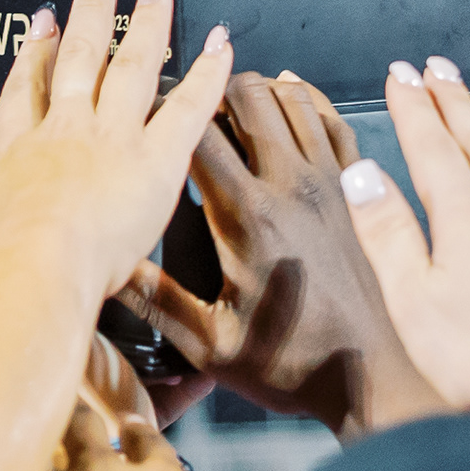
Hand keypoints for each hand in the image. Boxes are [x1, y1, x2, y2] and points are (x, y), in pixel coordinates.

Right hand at [0, 0, 233, 297]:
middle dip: (90, 7)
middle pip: (80, 55)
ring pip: (133, 66)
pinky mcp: (155, 160)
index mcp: (21, 144)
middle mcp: (69, 128)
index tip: (43, 20)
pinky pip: (188, 108)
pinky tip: (220, 42)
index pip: (29, 86)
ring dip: (146, 20)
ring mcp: (114, 137)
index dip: (35, 49)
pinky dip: (207, 74)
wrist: (30, 266)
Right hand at [121, 72, 437, 434]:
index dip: (163, 113)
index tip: (144, 122)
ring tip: (228, 105)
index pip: (197, 130)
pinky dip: (307, 100)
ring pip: (294, 97)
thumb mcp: (208, 344)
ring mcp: (330, 182)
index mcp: (248, 216)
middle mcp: (292, 186)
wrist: (368, 380)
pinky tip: (288, 104)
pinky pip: (334, 119)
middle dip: (212, 90)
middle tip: (188, 111)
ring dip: (258, 91)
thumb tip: (101, 262)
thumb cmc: (290, 366)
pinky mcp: (355, 190)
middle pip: (249, 94)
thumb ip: (154, 298)